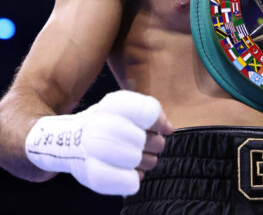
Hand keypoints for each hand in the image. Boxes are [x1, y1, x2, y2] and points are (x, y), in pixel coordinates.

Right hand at [25, 90, 172, 195]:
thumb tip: (168, 128)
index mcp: (111, 106)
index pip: (147, 112)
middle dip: (153, 144)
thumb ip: (150, 113)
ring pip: (140, 161)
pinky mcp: (95, 174)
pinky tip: (128, 171)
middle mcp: (100, 125)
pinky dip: (135, 177)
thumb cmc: (105, 123)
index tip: (161, 128)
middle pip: (146, 140)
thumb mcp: (124, 107)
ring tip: (134, 156)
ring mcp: (94, 150)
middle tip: (143, 144)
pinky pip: (130, 181)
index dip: (158, 122)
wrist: (67, 142)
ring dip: (146, 161)